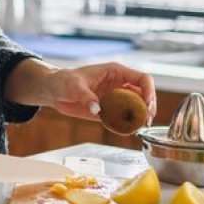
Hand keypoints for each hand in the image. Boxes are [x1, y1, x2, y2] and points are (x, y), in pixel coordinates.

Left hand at [42, 62, 156, 123]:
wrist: (53, 91)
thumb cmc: (63, 80)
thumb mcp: (73, 85)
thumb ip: (86, 96)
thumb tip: (97, 108)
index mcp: (115, 72)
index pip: (142, 79)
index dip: (149, 91)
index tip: (148, 105)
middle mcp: (119, 84)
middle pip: (144, 95)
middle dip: (148, 108)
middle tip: (146, 121)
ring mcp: (115, 98)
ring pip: (136, 107)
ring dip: (140, 118)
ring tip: (139, 127)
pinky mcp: (109, 110)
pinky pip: (124, 118)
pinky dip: (128, 124)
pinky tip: (127, 131)